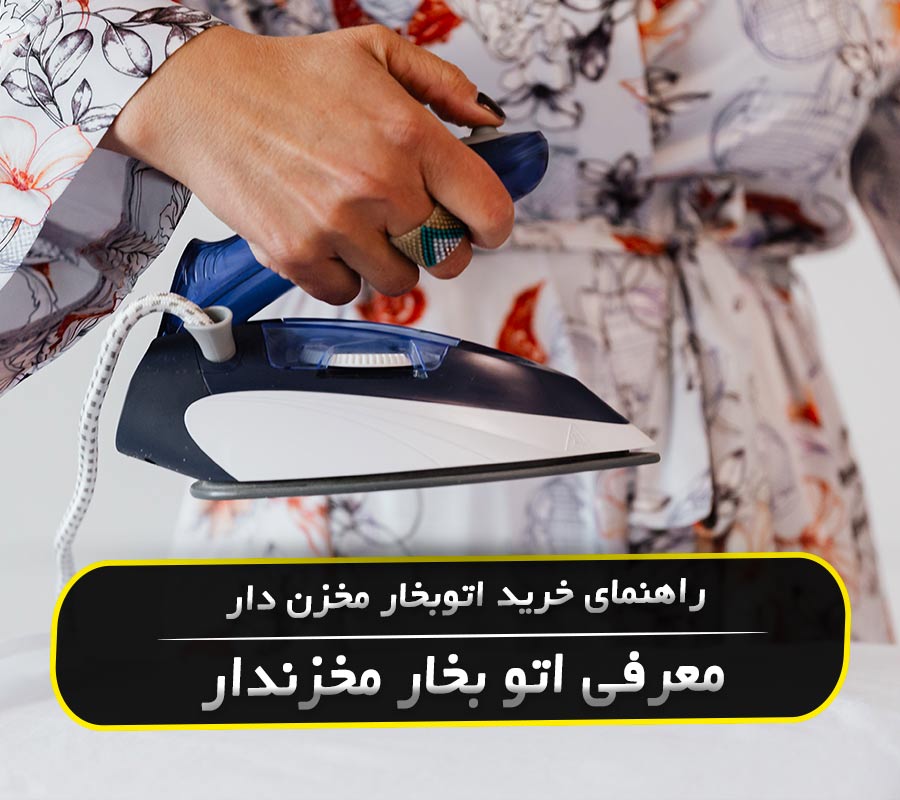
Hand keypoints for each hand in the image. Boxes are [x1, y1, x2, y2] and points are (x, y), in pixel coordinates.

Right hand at [101, 24, 513, 303]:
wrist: (205, 98)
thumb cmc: (290, 77)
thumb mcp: (375, 52)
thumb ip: (445, 85)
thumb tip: (492, 122)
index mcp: (409, 135)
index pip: (488, 211)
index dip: (493, 225)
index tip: (483, 225)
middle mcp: (378, 186)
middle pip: (449, 257)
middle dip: (441, 245)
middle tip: (415, 223)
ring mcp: (336, 226)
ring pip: (400, 282)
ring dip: (390, 260)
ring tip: (363, 225)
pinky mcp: (297, 255)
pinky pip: (347, 292)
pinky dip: (343, 274)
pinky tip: (329, 239)